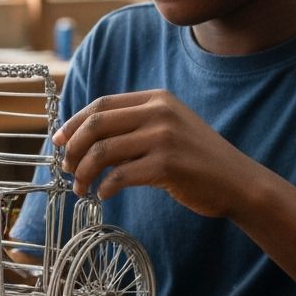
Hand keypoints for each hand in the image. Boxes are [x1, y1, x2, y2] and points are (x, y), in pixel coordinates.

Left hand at [52, 90, 259, 218]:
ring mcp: (164, 137)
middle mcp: (159, 112)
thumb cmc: (196, 160)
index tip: (58, 141)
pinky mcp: (167, 165)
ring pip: (102, 151)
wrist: (238, 182)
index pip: (101, 104)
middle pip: (96, 124)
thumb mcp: (167, 130)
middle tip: (66, 168)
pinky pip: (120, 176)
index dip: (74, 122)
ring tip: (81, 188)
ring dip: (84, 173)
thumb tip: (82, 141)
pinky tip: (103, 196)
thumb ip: (132, 128)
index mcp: (156, 99)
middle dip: (72, 148)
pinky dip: (105, 187)